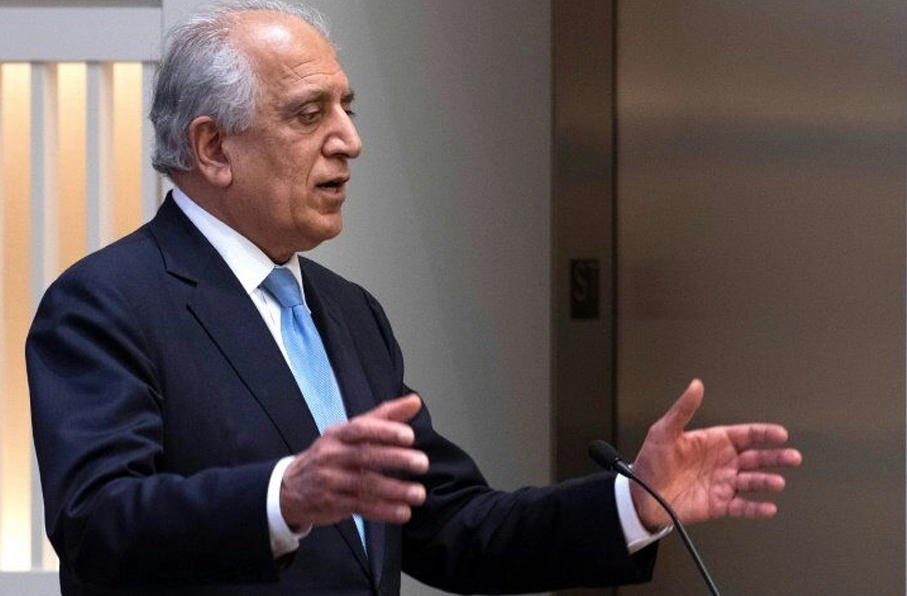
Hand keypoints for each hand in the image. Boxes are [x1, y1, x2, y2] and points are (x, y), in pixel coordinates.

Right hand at [279, 394, 429, 530]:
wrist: (289, 487)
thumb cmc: (329, 455)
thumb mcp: (350, 432)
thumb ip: (384, 417)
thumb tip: (415, 401)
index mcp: (338, 434)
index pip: (361, 428)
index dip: (385, 431)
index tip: (409, 435)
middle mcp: (332, 456)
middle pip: (365, 456)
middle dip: (396, 459)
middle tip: (422, 463)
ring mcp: (331, 481)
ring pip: (365, 485)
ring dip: (395, 490)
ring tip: (418, 494)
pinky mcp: (332, 504)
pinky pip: (361, 507)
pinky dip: (383, 511)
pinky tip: (403, 512)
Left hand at [630, 380, 801, 530]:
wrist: (641, 495)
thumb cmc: (651, 461)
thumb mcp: (664, 431)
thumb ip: (683, 409)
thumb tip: (696, 385)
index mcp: (713, 442)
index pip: (745, 435)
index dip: (763, 434)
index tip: (780, 434)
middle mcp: (723, 462)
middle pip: (756, 458)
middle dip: (775, 457)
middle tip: (793, 457)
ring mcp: (723, 484)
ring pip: (752, 482)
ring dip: (766, 481)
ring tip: (777, 482)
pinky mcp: (719, 504)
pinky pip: (742, 507)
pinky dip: (756, 509)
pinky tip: (768, 507)